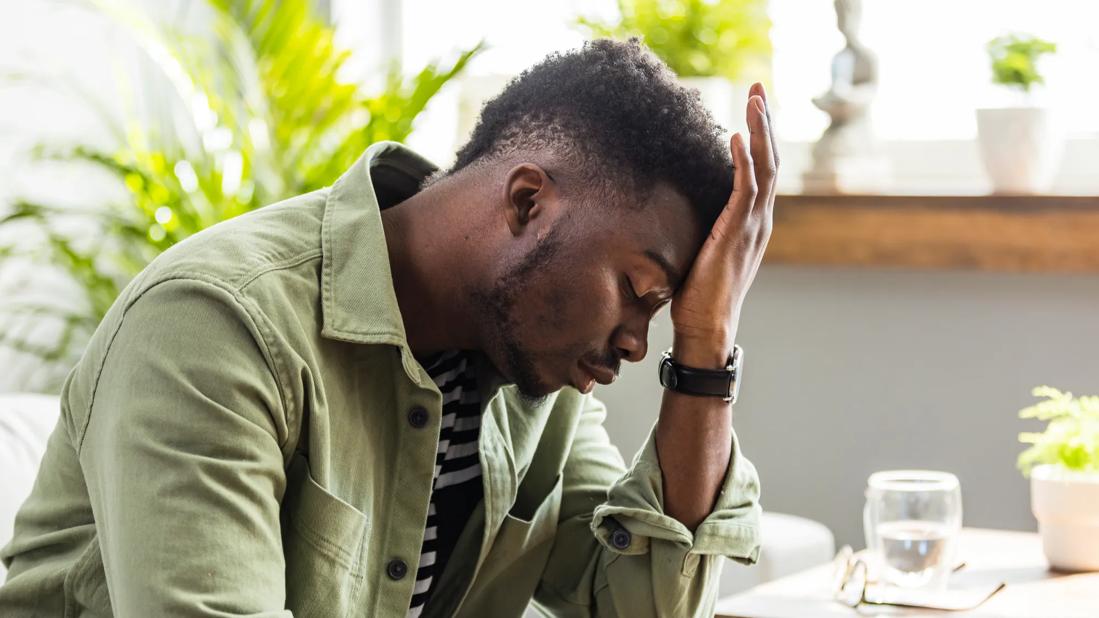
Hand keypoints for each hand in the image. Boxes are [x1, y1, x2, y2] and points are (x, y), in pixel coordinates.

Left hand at [670, 83, 778, 367]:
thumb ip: (704, 228)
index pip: (763, 170)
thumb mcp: (704, 251)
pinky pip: (745, 189)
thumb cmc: (698, 295)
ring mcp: (752, 226)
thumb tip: (680, 211)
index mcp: (753, 223)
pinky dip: (744, 160)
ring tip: (755, 99)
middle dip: (765, 122)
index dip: (760, 137)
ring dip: (759, 130)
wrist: (706, 327)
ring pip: (765, 167)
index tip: (755, 107)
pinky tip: (737, 136)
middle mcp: (760, 220)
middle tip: (758, 88)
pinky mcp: (737, 233)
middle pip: (771, 160)